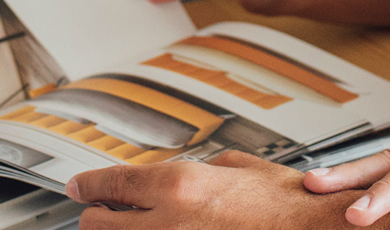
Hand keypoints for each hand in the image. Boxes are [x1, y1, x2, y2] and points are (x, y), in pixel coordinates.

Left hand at [70, 151, 358, 229]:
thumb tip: (181, 174)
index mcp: (179, 185)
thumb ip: (200, 169)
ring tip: (129, 224)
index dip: (87, 185)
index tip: (78, 187)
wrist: (311, 229)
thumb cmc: (287, 204)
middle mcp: (168, 222)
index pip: (111, 184)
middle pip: (99, 224)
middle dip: (97, 214)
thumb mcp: (240, 166)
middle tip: (100, 209)